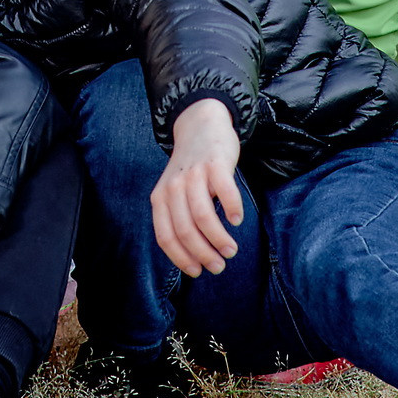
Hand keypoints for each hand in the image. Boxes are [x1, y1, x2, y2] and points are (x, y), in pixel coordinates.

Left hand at [152, 100, 243, 278]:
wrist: (201, 126)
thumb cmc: (191, 169)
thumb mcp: (174, 192)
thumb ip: (178, 217)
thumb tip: (194, 257)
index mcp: (160, 198)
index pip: (166, 237)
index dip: (181, 258)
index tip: (198, 272)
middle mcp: (173, 187)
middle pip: (185, 231)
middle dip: (203, 254)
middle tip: (219, 265)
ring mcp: (194, 174)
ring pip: (203, 217)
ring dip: (219, 239)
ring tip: (231, 250)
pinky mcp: (215, 163)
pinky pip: (225, 191)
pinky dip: (232, 210)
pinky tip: (237, 219)